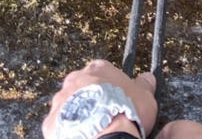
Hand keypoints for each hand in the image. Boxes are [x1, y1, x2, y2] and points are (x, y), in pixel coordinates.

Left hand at [42, 60, 157, 138]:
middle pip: (83, 86)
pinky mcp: (53, 120)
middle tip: (103, 115)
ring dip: (78, 113)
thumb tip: (148, 78)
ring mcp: (62, 99)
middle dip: (91, 98)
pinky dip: (67, 129)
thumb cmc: (124, 112)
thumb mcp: (145, 96)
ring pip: (69, 104)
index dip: (110, 86)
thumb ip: (145, 84)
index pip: (102, 71)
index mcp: (98, 69)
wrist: (105, 135)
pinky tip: (80, 135)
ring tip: (92, 129)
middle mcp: (76, 79)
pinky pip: (59, 123)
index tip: (116, 98)